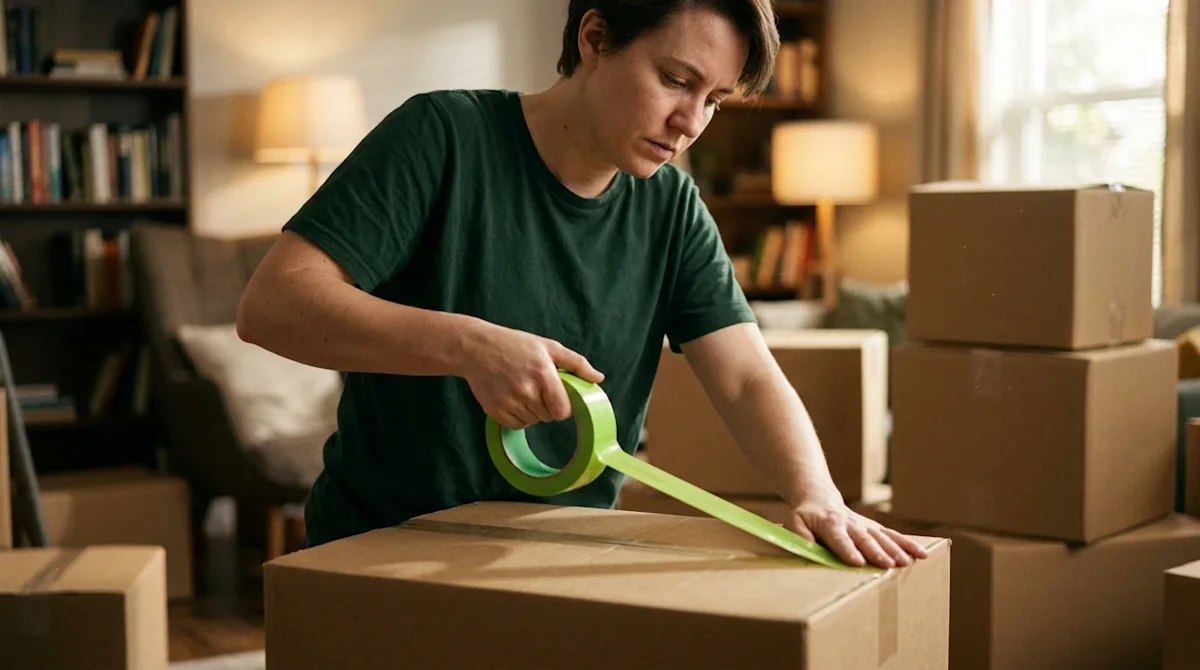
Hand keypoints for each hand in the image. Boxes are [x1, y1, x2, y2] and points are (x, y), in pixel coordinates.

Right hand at [461, 322, 603, 429]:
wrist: (476, 347)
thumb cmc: (515, 345)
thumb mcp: (549, 346)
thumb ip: (577, 363)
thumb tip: (599, 378)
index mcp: (544, 375)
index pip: (562, 411)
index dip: (562, 407)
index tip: (556, 396)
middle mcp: (526, 391)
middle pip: (548, 417)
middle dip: (546, 406)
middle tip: (535, 386)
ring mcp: (509, 402)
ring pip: (532, 422)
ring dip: (531, 411)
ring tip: (520, 388)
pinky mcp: (494, 411)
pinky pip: (515, 425)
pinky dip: (516, 416)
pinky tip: (510, 397)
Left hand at [785, 495, 928, 568]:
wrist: (819, 497)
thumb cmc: (805, 516)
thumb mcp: (794, 522)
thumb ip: (800, 536)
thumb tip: (806, 549)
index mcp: (829, 524)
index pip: (839, 539)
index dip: (848, 550)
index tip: (857, 561)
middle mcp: (850, 523)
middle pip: (865, 539)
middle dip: (877, 552)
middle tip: (888, 565)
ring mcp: (865, 525)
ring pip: (882, 537)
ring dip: (895, 550)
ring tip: (907, 562)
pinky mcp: (875, 528)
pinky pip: (893, 535)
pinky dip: (907, 544)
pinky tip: (921, 554)